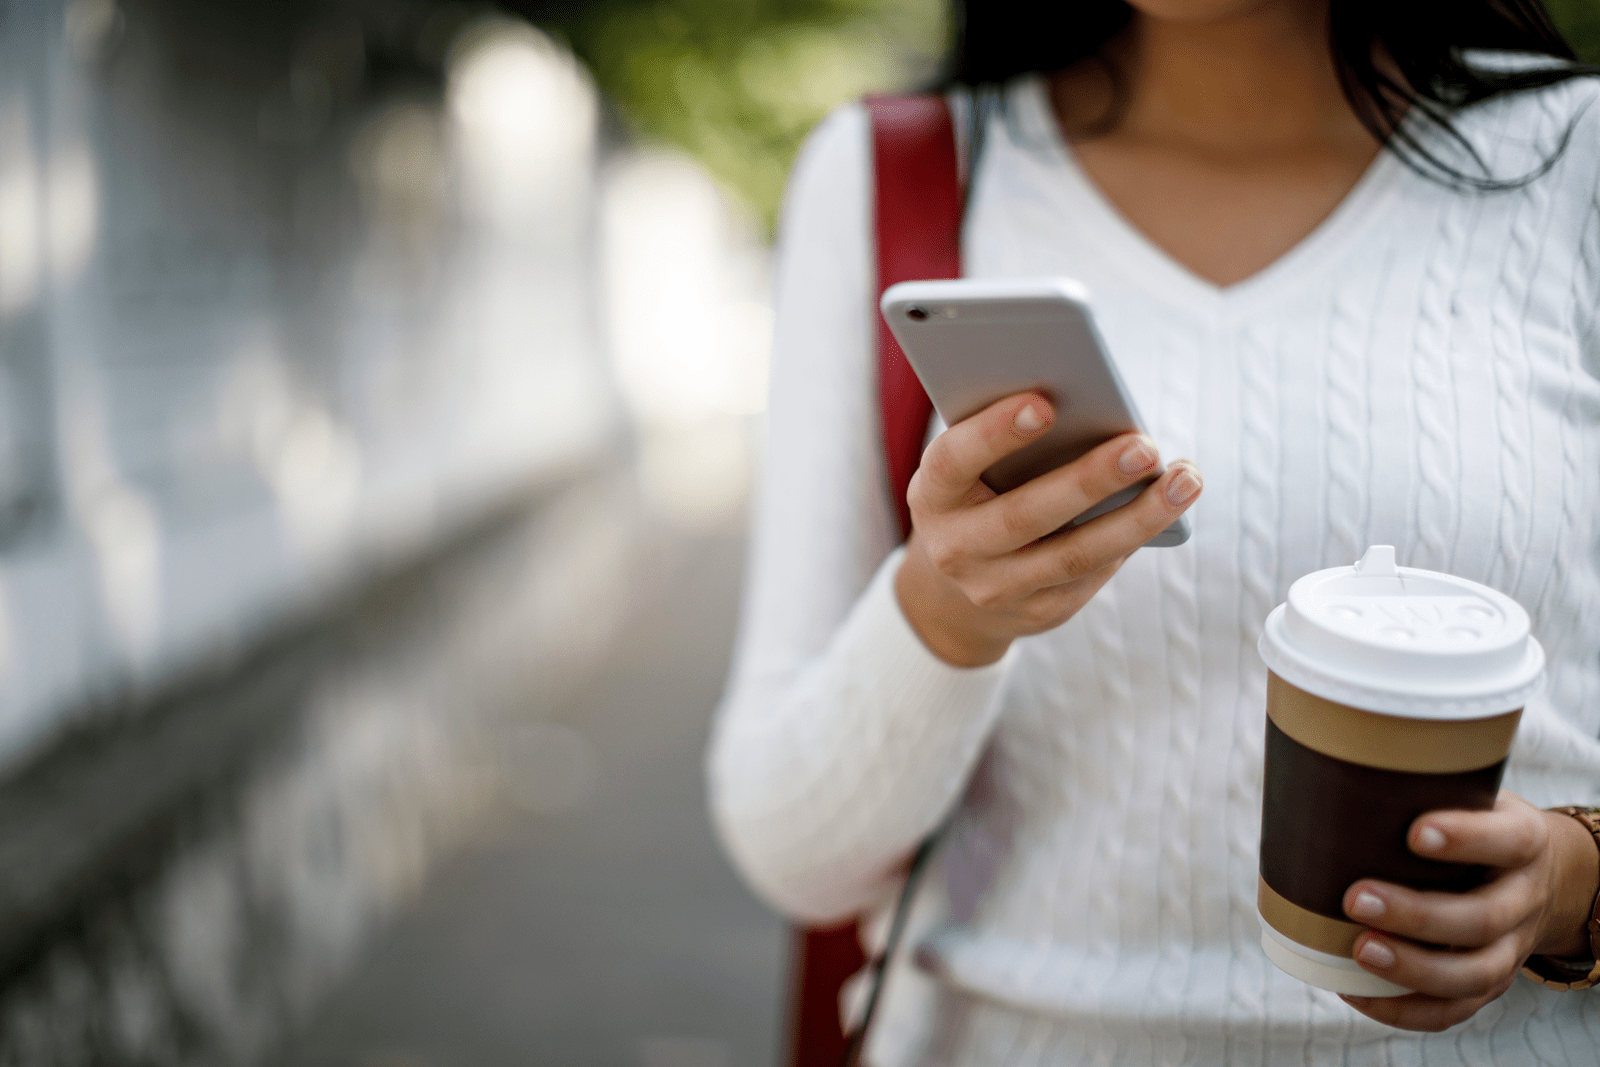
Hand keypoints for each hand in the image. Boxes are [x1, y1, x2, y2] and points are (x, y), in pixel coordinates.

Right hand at [894, 391, 1201, 666]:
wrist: (957, 588)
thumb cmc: (979, 493)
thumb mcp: (972, 468)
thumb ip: (1007, 441)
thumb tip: (1091, 410)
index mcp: (931, 495)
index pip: (955, 461)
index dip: (995, 433)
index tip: (1044, 403)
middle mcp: (955, 548)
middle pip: (1025, 515)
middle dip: (1089, 479)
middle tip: (1144, 446)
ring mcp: (995, 588)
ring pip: (1073, 555)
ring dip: (1137, 516)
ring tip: (1184, 478)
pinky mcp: (1040, 612)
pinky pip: (1093, 574)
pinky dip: (1133, 536)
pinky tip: (1167, 508)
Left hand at [1340, 791, 1599, 1031]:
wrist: (1539, 874)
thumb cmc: (1477, 824)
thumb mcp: (1471, 794)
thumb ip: (1422, 786)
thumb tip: (1328, 768)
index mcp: (1523, 842)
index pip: (1508, 841)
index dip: (1467, 839)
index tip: (1415, 832)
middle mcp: (1522, 898)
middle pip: (1482, 918)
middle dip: (1417, 915)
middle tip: (1355, 897)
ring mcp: (1511, 947)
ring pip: (1474, 973)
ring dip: (1414, 968)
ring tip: (1359, 950)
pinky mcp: (1491, 982)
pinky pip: (1455, 1010)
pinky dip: (1405, 1009)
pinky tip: (1354, 991)